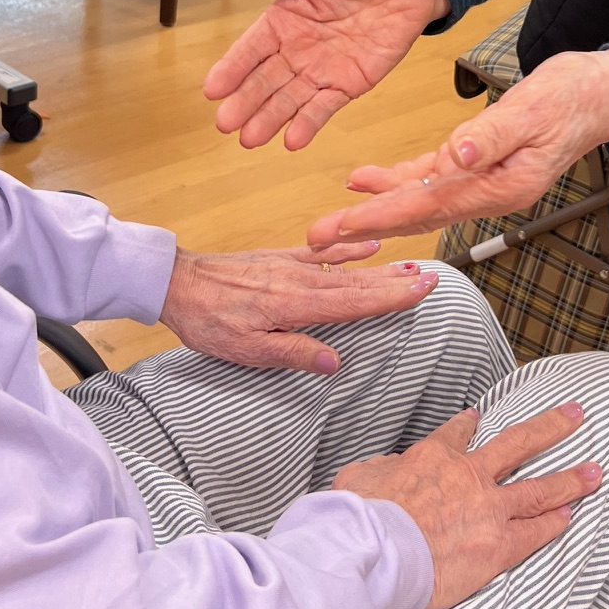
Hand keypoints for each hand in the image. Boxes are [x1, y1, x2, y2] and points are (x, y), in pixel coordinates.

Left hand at [159, 243, 439, 373]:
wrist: (177, 283)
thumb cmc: (208, 321)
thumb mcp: (245, 351)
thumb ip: (291, 353)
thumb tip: (334, 363)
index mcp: (295, 305)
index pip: (355, 302)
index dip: (391, 298)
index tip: (422, 290)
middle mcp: (299, 281)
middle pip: (358, 283)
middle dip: (396, 282)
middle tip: (431, 278)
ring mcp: (291, 266)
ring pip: (345, 268)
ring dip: (380, 267)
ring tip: (411, 265)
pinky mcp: (279, 258)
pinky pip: (321, 252)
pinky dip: (346, 248)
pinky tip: (367, 245)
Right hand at [204, 0, 448, 150]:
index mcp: (283, 20)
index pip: (250, 49)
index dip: (232, 69)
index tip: (212, 89)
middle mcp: (297, 49)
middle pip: (265, 80)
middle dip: (245, 102)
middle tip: (225, 124)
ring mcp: (322, 69)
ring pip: (290, 99)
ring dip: (270, 119)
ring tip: (250, 139)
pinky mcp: (350, 83)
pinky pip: (326, 106)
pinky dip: (310, 123)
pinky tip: (292, 140)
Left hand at [308, 50, 608, 247]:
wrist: (601, 93)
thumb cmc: (572, 97)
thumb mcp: (534, 109)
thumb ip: (492, 134)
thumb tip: (456, 154)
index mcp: (502, 187)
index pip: (430, 205)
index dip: (383, 215)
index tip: (343, 225)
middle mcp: (489, 193)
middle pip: (417, 214)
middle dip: (366, 226)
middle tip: (316, 239)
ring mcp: (483, 182)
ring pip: (418, 201)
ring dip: (374, 209)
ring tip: (330, 220)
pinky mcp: (478, 164)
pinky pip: (430, 179)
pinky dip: (397, 181)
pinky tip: (366, 180)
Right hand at [334, 402, 599, 608]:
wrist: (375, 550)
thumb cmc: (359, 516)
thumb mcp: (358, 476)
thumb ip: (379, 469)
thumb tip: (386, 470)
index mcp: (433, 456)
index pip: (456, 433)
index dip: (468, 424)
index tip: (477, 416)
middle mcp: (469, 475)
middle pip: (518, 444)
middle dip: (550, 427)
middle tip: (575, 414)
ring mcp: (489, 509)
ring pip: (539, 487)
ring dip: (570, 478)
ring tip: (596, 470)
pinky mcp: (498, 546)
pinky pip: (535, 532)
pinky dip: (554, 522)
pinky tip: (569, 516)